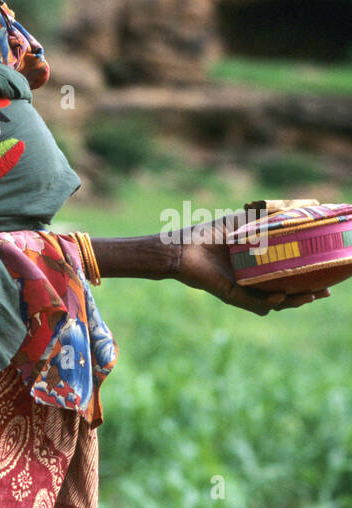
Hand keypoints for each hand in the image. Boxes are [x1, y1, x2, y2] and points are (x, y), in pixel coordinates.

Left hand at [174, 212, 329, 315]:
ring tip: (309, 296)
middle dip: (306, 294)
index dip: (307, 278)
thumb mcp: (246, 220)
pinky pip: (255, 303)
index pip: (287, 276)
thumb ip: (272, 215)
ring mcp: (244, 290)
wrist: (181, 246)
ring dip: (293, 300)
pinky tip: (280, 294)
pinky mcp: (232, 296)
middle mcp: (253, 281)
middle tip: (324, 291)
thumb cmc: (211, 231)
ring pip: (274, 301)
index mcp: (258, 267)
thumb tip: (304, 204)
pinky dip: (268, 300)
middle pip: (286, 292)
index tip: (327, 278)